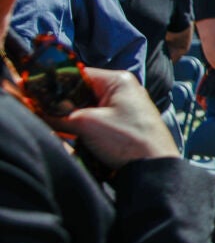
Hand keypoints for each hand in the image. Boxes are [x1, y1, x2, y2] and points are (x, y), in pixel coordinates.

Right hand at [44, 68, 178, 169]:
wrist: (154, 168)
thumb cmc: (128, 140)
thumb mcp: (86, 125)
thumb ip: (57, 116)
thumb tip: (33, 109)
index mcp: (118, 80)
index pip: (77, 74)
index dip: (55, 84)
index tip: (34, 94)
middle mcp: (122, 90)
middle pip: (81, 92)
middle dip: (62, 104)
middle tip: (42, 113)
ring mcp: (124, 107)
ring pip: (87, 108)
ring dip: (72, 118)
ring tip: (57, 126)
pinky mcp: (123, 124)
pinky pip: (96, 120)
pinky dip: (83, 127)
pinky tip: (73, 136)